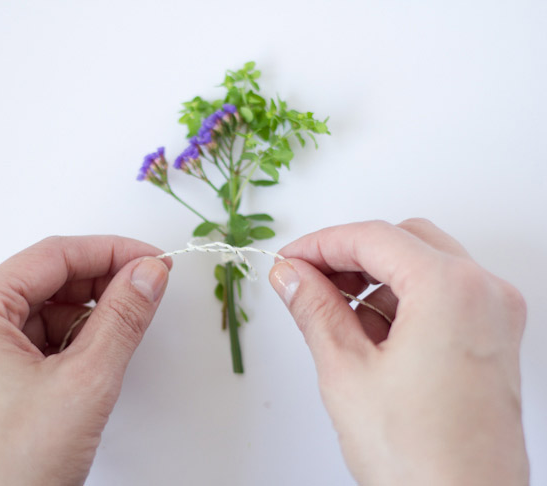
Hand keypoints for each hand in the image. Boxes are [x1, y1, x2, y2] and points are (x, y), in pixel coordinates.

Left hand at [0, 236, 170, 485]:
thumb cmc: (14, 469)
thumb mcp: (86, 382)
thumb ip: (123, 317)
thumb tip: (148, 273)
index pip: (52, 257)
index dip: (110, 252)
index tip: (153, 259)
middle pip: (45, 282)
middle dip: (100, 284)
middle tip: (148, 287)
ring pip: (41, 313)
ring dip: (87, 317)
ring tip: (123, 332)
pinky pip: (32, 342)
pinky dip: (69, 343)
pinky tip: (94, 357)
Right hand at [269, 219, 527, 485]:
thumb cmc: (419, 459)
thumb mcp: (346, 371)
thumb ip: (314, 308)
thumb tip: (291, 275)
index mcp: (452, 289)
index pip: (374, 237)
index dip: (321, 243)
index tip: (289, 260)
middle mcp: (485, 293)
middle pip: (404, 241)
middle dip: (349, 256)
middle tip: (307, 279)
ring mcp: (495, 317)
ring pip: (425, 266)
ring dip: (375, 279)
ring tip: (334, 313)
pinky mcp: (493, 340)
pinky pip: (443, 296)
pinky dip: (402, 301)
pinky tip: (369, 333)